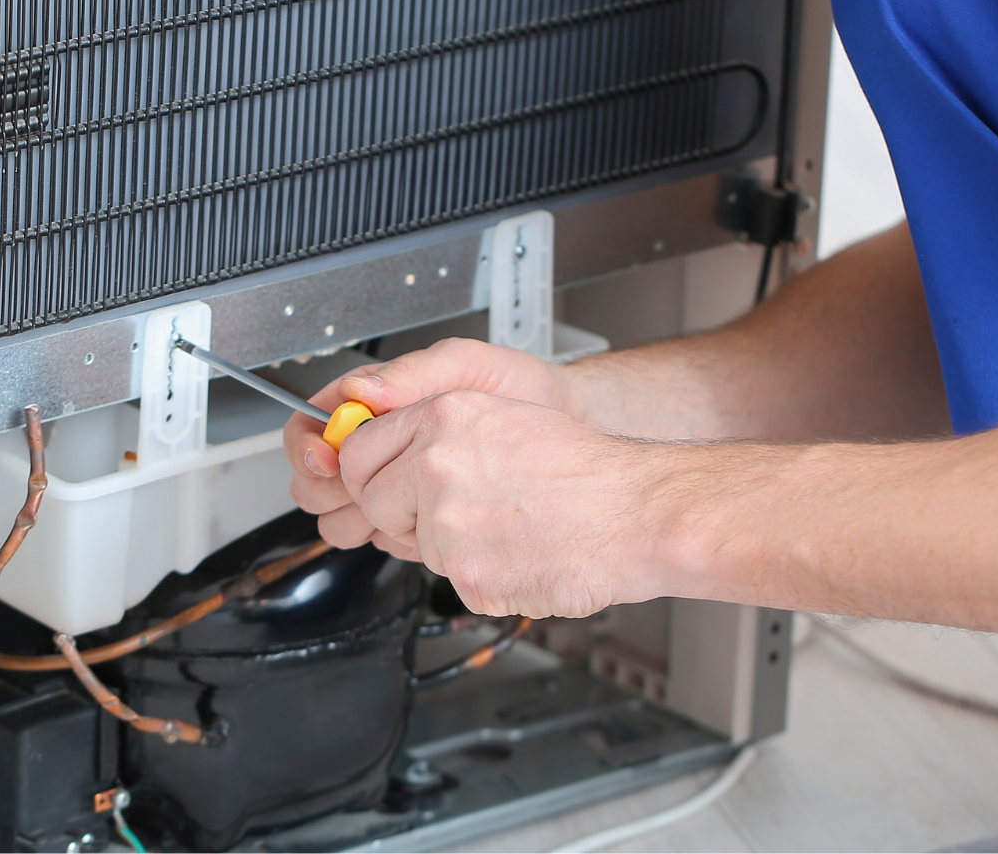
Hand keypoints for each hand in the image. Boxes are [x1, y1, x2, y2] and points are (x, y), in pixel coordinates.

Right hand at [284, 338, 583, 556]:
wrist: (563, 426)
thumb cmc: (517, 389)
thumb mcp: (466, 366)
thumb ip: (412, 374)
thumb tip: (360, 390)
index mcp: (374, 404)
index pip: (310, 426)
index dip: (308, 446)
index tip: (325, 459)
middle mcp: (378, 446)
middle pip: (314, 480)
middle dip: (329, 490)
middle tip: (364, 489)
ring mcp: (395, 486)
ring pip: (341, 517)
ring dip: (360, 519)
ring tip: (401, 506)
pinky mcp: (416, 518)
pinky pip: (382, 538)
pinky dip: (396, 537)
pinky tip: (427, 524)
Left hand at [334, 390, 676, 618]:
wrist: (639, 513)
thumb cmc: (586, 471)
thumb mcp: (503, 417)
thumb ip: (435, 433)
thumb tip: (384, 456)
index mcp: (444, 416)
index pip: (358, 452)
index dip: (371, 475)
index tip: (386, 484)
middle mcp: (437, 464)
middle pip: (371, 502)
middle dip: (402, 515)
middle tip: (457, 513)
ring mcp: (448, 522)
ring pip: (413, 545)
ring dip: (451, 546)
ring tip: (508, 527)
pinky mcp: (467, 573)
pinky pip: (451, 581)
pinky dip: (484, 576)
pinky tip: (522, 552)